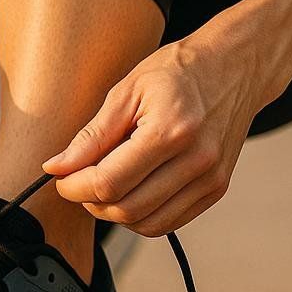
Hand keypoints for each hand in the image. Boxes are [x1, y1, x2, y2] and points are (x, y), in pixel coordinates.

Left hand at [43, 32, 272, 235]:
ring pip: (147, 224)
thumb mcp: (127, 90)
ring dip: (115, 212)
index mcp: (171, 131)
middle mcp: (196, 161)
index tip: (61, 177)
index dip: (74, 186)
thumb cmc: (178, 72)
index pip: (109, 182)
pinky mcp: (217, 189)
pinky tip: (132, 189)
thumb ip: (92, 136)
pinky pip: (169, 222)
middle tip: (79, 180)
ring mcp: (211, 179)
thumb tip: (56, 167)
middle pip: (126, 209)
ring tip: (106, 183)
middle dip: (91, 201)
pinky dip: (142, 215)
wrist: (234, 67)